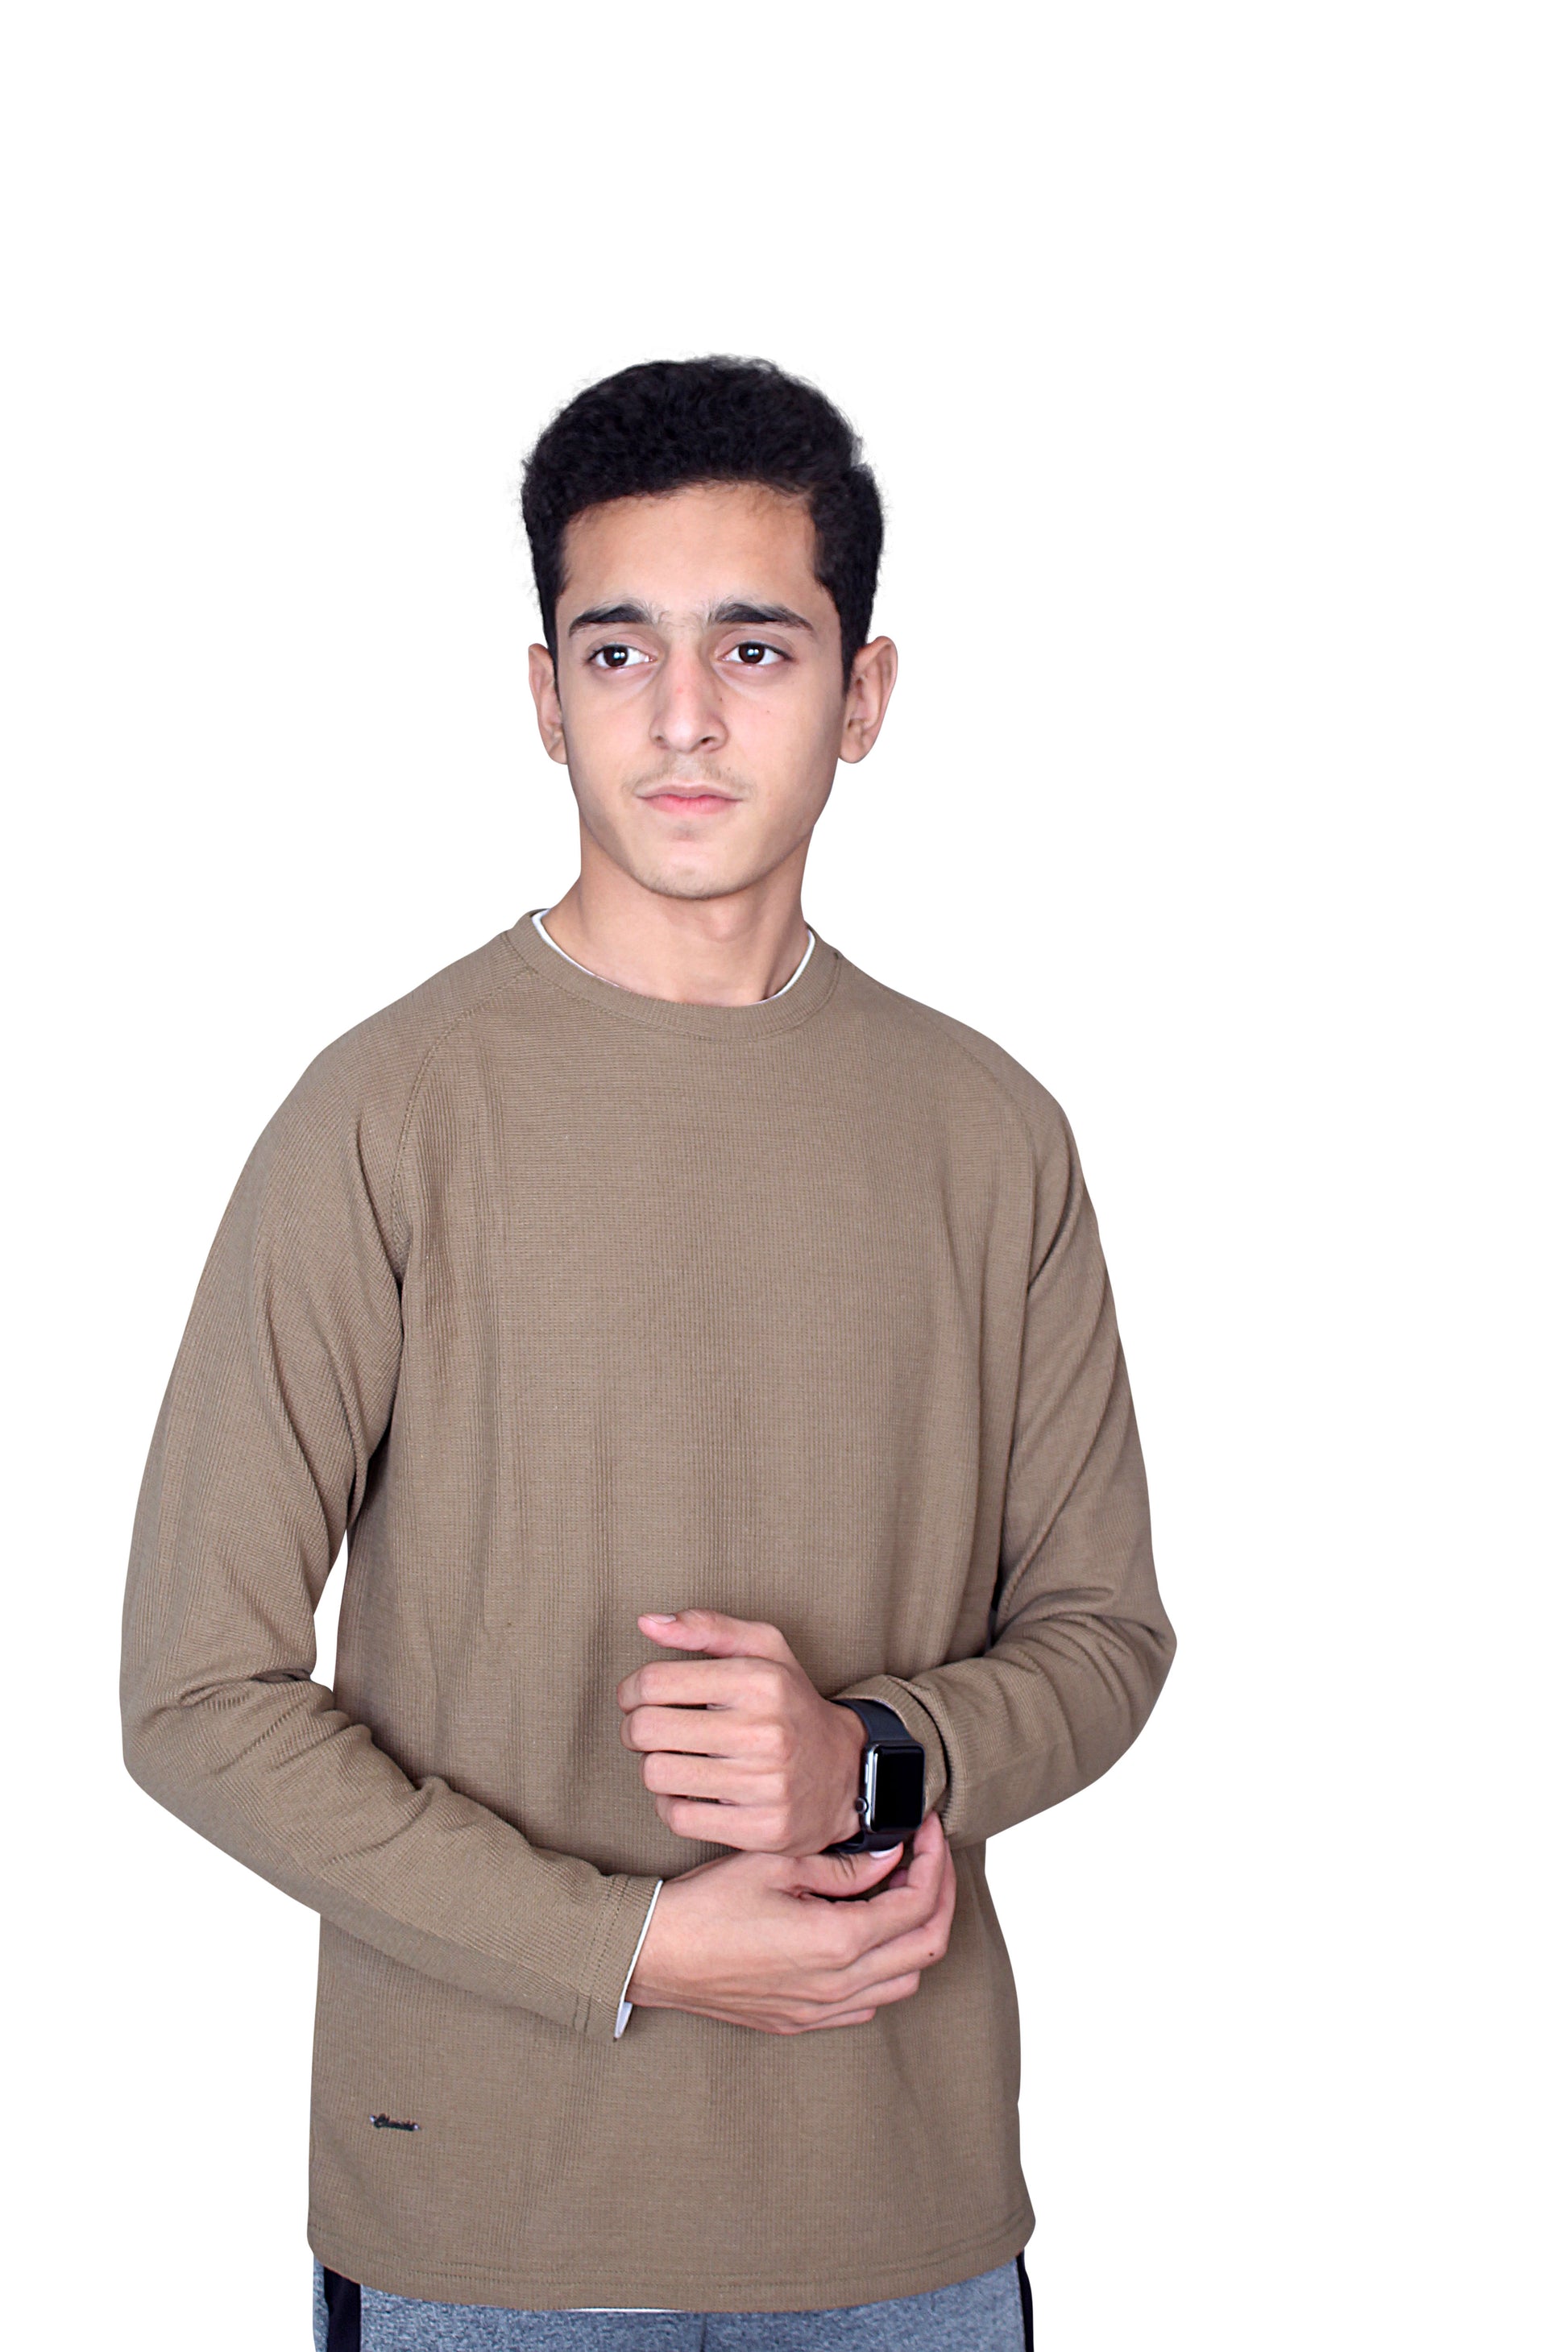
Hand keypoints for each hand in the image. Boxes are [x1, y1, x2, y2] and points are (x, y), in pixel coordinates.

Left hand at [617, 1609, 867, 1853]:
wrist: (848, 1773)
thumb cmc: (791, 1705)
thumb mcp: (765, 1649)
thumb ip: (706, 1627)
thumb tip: (647, 1623)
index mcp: (761, 1680)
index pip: (655, 1682)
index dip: (631, 1690)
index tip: (636, 1698)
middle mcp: (766, 1731)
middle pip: (648, 1730)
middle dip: (635, 1729)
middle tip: (648, 1730)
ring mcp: (766, 1784)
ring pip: (658, 1776)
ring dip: (654, 1767)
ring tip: (675, 1758)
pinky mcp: (762, 1829)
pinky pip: (679, 1818)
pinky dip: (672, 1805)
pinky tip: (691, 1790)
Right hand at [626, 1810, 956, 2033]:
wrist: (655, 1955)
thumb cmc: (706, 1905)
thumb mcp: (776, 1864)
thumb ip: (843, 1865)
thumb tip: (889, 1857)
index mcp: (838, 1941)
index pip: (917, 1904)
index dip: (934, 1862)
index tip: (928, 1831)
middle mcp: (839, 1985)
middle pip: (926, 1947)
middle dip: (940, 1896)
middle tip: (930, 1858)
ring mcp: (821, 2010)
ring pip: (904, 1981)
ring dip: (915, 1936)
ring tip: (901, 1892)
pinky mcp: (802, 2021)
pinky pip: (869, 2003)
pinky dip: (886, 1969)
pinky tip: (867, 1935)